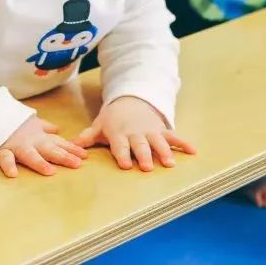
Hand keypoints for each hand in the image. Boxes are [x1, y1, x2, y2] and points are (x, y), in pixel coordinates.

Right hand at [0, 116, 87, 177]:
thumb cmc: (12, 121)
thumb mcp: (32, 122)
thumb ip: (45, 127)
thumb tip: (57, 130)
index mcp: (39, 136)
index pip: (59, 143)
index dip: (72, 149)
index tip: (86, 156)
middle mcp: (31, 141)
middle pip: (50, 149)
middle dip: (64, 156)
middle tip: (78, 164)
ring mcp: (16, 146)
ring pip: (29, 155)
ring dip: (39, 163)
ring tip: (50, 171)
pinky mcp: (1, 150)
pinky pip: (5, 159)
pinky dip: (8, 165)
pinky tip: (13, 174)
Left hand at [74, 96, 196, 171]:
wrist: (132, 98)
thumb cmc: (113, 117)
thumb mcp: (100, 124)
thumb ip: (87, 136)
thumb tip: (71, 145)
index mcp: (119, 133)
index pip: (120, 145)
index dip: (122, 154)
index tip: (126, 165)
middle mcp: (136, 133)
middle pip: (140, 145)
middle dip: (144, 155)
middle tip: (147, 167)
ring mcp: (151, 131)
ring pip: (158, 142)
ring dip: (164, 152)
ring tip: (169, 163)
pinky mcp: (162, 130)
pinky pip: (174, 136)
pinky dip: (184, 143)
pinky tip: (193, 151)